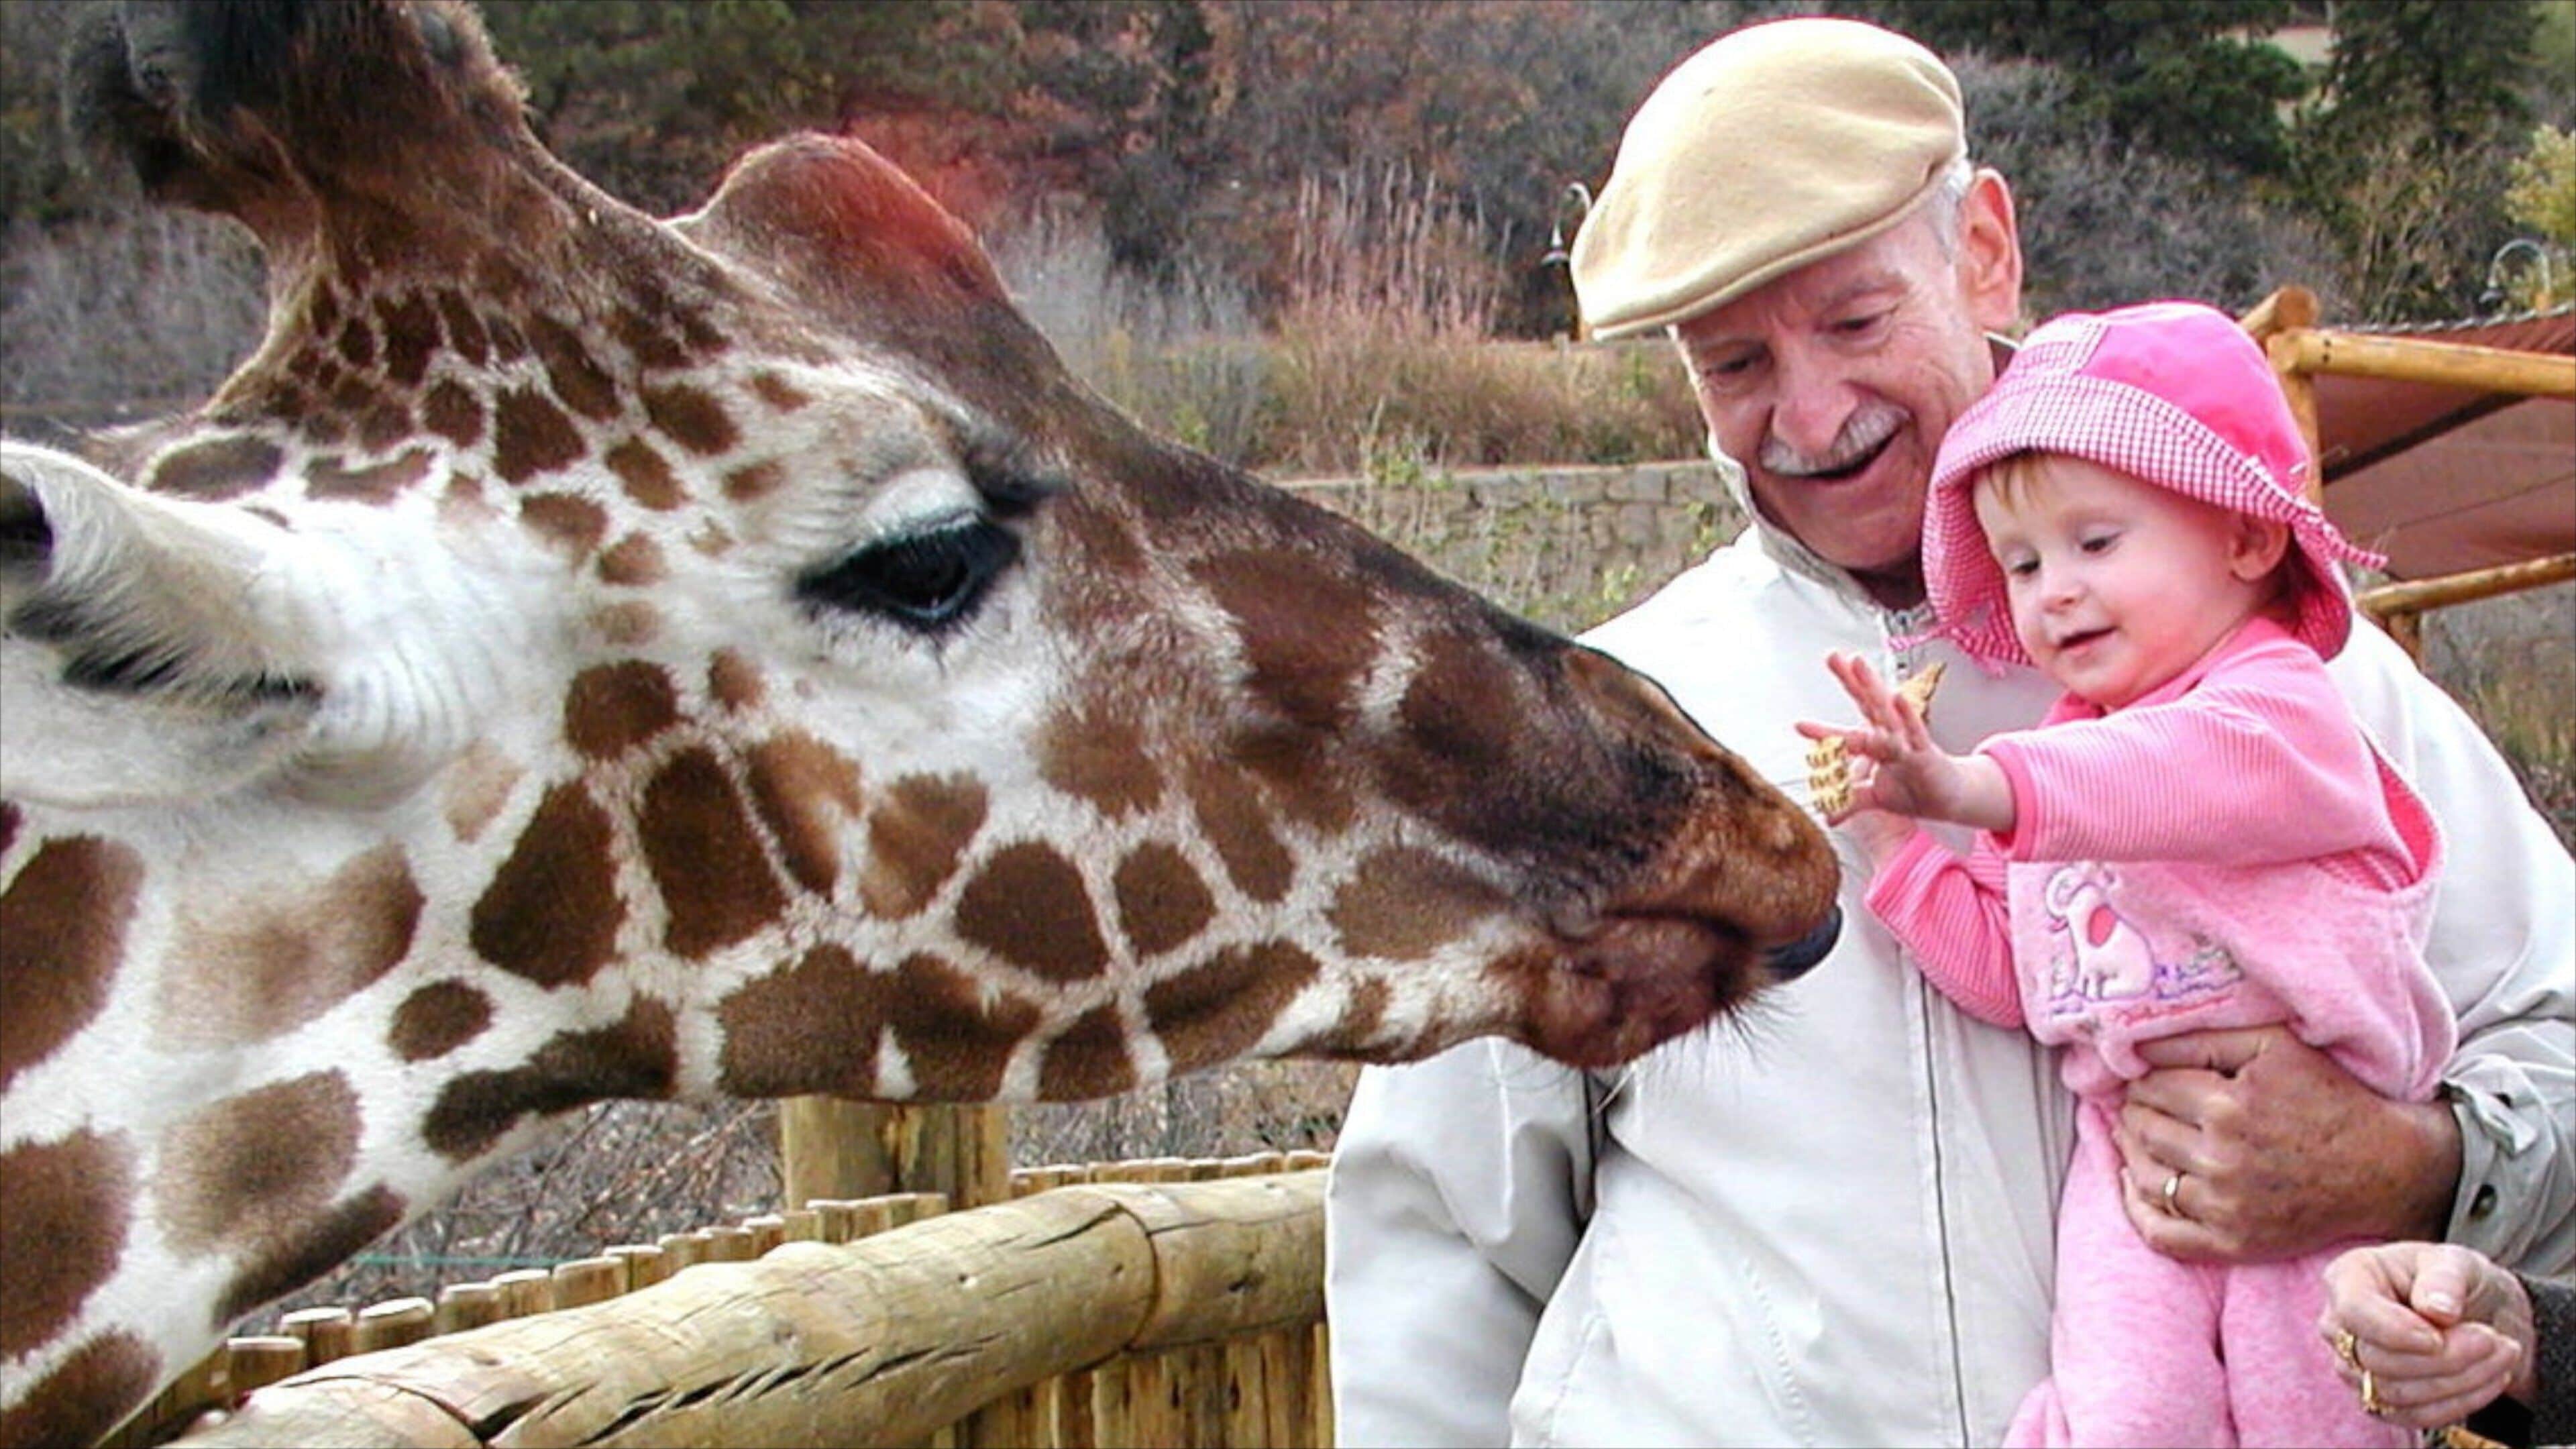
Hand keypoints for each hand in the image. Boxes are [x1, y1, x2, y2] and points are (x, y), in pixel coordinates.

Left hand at [1795, 652, 2010, 831]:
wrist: (1951, 800)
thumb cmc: (1914, 789)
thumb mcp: (1876, 797)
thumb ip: (1851, 800)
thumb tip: (1828, 816)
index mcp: (1879, 739)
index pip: (1854, 716)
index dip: (1834, 708)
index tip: (1808, 704)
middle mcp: (1891, 734)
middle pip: (1868, 702)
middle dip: (1851, 679)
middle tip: (1832, 655)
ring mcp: (1907, 741)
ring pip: (1886, 713)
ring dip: (1872, 689)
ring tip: (1858, 663)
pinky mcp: (1924, 754)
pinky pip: (1915, 733)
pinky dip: (1907, 716)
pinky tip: (1898, 698)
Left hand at [2117, 1026, 2460, 1261]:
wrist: (2386, 1167)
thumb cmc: (2328, 1098)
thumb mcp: (2273, 1045)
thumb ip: (2204, 1037)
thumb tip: (2137, 1046)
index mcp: (2227, 1108)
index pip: (2149, 1086)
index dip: (2144, 1077)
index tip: (2150, 1076)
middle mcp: (2221, 1160)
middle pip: (2142, 1128)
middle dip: (2135, 1111)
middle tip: (2142, 1103)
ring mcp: (2225, 1208)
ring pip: (2144, 1176)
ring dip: (2130, 1150)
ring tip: (2136, 1134)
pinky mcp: (2234, 1243)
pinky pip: (2160, 1233)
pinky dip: (2134, 1209)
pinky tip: (2131, 1182)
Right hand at [2317, 1241, 2537, 1428]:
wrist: (2472, 1312)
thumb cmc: (2454, 1279)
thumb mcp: (2456, 1262)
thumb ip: (2445, 1279)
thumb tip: (2438, 1310)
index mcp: (2348, 1277)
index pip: (2354, 1312)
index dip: (2396, 1331)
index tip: (2441, 1337)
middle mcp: (2338, 1325)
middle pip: (2377, 1359)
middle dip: (2446, 1358)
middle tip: (2497, 1341)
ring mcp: (2352, 1367)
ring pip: (2396, 1394)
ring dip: (2460, 1382)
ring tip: (2503, 1356)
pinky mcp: (2376, 1400)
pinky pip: (2413, 1416)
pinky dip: (2460, 1403)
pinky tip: (2491, 1379)